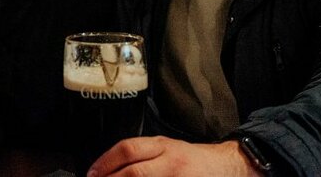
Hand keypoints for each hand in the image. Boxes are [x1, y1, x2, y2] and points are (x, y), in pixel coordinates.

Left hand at [87, 136, 262, 176]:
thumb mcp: (166, 147)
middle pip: (134, 173)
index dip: (106, 162)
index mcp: (163, 146)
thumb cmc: (193, 160)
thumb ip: (141, 155)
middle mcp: (171, 163)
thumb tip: (109, 168)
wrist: (227, 166)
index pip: (128, 149)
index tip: (92, 174)